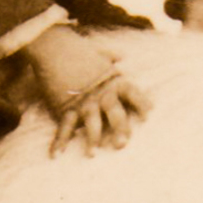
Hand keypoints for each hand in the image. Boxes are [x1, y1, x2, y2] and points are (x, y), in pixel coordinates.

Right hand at [28, 24, 150, 157]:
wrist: (53, 46)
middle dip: (121, 130)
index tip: (149, 115)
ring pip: (91, 125)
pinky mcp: (64, 107)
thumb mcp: (99, 53)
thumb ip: (112, 57)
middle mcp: (102, 94)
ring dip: (92, 140)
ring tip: (93, 154)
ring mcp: (83, 102)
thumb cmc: (77, 49)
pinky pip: (63, 127)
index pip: (133, 93)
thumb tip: (121, 56)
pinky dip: (58, 142)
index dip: (142, 104)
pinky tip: (56, 155)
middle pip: (115, 114)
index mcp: (115, 81)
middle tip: (123, 144)